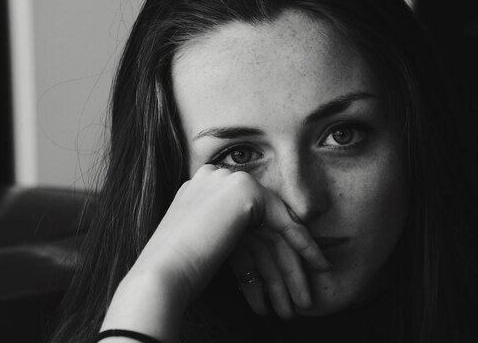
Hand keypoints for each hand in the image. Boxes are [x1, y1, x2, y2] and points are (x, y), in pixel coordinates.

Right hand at [101, 165, 328, 339]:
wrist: (160, 274)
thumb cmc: (175, 272)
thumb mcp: (205, 246)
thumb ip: (229, 238)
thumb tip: (257, 256)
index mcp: (199, 188)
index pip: (244, 224)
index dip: (265, 255)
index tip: (278, 282)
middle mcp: (214, 177)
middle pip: (261, 229)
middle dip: (282, 266)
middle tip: (298, 297)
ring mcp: (229, 180)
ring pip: (274, 228)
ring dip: (293, 266)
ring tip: (304, 301)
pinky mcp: (245, 190)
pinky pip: (285, 221)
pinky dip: (304, 245)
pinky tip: (318, 265)